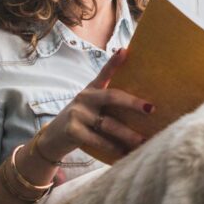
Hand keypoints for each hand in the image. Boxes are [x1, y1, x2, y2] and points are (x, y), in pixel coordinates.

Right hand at [36, 49, 154, 162]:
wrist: (52, 139)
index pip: (104, 73)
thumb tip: (145, 106)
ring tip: (143, 141)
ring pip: (109, 124)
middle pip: (112, 97)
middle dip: (133, 103)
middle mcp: (84, 98)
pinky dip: (112, 147)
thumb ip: (109, 102)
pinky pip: (98, 140)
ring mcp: (77, 114)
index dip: (114, 61)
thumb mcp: (91, 106)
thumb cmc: (80, 121)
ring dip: (128, 134)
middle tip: (152, 109)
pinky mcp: (72, 130)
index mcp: (91, 90)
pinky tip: (124, 153)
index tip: (125, 51)